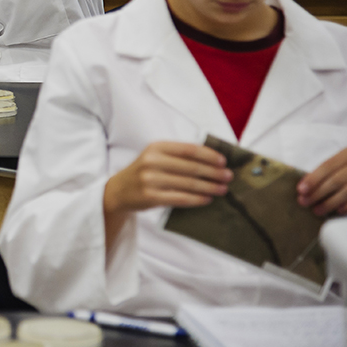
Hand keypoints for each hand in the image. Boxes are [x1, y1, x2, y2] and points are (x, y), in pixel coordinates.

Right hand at [105, 142, 231, 213]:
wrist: (118, 191)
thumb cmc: (143, 172)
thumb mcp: (155, 157)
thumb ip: (177, 156)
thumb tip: (211, 161)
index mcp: (155, 147)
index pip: (188, 149)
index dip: (209, 155)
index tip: (223, 161)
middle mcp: (152, 161)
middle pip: (191, 167)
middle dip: (213, 172)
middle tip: (228, 177)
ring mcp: (150, 179)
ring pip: (188, 184)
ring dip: (209, 187)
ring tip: (222, 189)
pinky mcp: (151, 196)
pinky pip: (180, 198)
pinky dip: (197, 199)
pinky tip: (207, 199)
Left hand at [297, 144, 346, 215]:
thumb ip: (332, 170)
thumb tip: (307, 185)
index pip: (329, 165)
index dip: (313, 178)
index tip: (300, 190)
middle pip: (337, 179)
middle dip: (318, 192)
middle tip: (304, 202)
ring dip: (331, 202)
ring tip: (317, 210)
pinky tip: (340, 211)